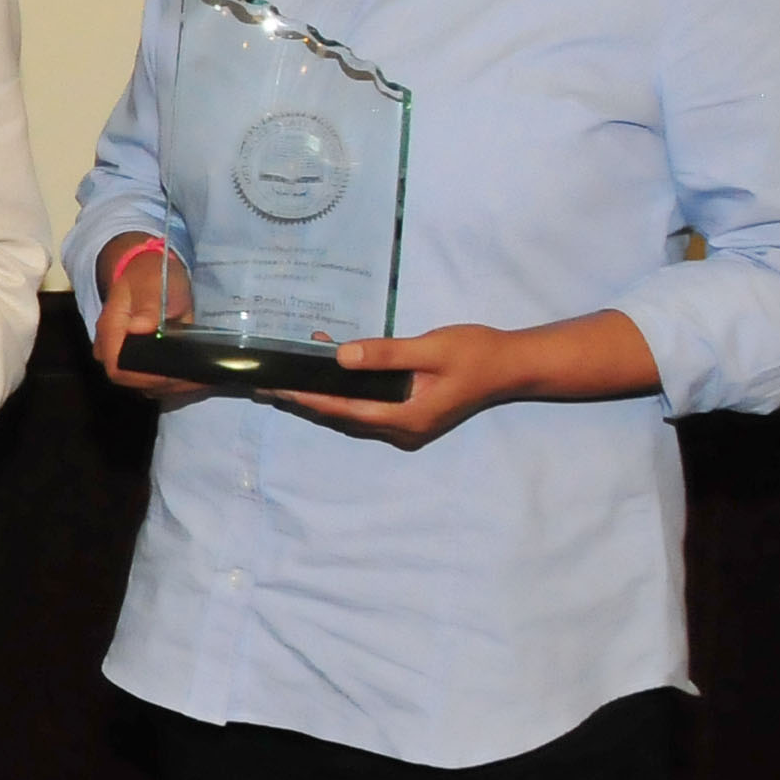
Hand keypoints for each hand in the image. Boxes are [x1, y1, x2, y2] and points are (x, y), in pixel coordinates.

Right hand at [89, 234, 206, 410]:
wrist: (146, 270)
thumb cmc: (150, 275)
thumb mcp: (153, 283)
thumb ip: (148, 306)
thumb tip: (142, 329)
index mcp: (110, 330)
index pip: (118, 368)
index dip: (145, 377)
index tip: (174, 374)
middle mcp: (112, 348)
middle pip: (132, 381)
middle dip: (165, 384)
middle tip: (196, 378)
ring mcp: (124, 355)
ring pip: (143, 384)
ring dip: (172, 385)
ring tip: (199, 378)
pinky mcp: (137, 359)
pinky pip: (152, 379)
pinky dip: (173, 381)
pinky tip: (193, 375)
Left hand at [265, 325, 525, 447]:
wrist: (512, 366)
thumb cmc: (476, 354)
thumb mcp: (431, 349)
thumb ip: (387, 354)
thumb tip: (341, 356)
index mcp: (406, 419)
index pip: (343, 410)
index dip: (307, 399)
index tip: (276, 389)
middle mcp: (402, 430)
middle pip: (342, 417)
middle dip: (305, 400)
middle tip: (266, 385)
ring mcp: (406, 426)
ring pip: (352, 414)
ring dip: (322, 396)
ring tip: (286, 378)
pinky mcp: (409, 414)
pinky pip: (366, 407)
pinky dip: (344, 392)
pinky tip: (329, 370)